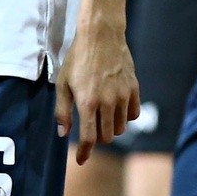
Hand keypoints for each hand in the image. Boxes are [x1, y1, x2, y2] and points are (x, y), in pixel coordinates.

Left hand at [58, 17, 139, 163]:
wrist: (101, 36)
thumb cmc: (77, 59)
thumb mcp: (63, 83)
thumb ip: (62, 111)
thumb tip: (63, 133)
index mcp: (87, 102)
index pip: (89, 138)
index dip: (85, 153)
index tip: (82, 160)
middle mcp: (107, 102)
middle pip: (106, 137)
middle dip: (97, 139)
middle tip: (91, 131)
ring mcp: (123, 95)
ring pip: (120, 127)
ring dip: (110, 128)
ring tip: (102, 118)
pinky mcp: (134, 89)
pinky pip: (133, 114)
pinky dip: (125, 117)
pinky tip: (116, 110)